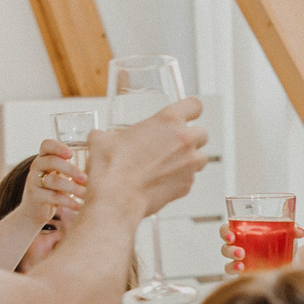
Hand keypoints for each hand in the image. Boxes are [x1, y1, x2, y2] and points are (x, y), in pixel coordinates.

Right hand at [20, 138, 85, 224]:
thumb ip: (72, 169)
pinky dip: (68, 201)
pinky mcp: (34, 196)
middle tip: (86, 179)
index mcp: (44, 158)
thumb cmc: (53, 190)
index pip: (46, 145)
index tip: (72, 154)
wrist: (34, 212)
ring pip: (52, 180)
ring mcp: (33, 181)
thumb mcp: (61, 177)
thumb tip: (100, 165)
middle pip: (52, 161)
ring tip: (85, 194)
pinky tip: (78, 206)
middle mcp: (36, 167)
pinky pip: (52, 196)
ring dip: (72, 187)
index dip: (58, 147)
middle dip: (71, 170)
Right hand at [87, 98, 208, 215]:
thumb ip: (110, 134)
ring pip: (201, 157)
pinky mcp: (187, 185)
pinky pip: (190, 178)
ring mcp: (189, 164)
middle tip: (174, 144)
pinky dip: (181, 179)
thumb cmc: (112, 168)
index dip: (190, 109)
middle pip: (202, 133)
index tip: (187, 113)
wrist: (116, 198)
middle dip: (191, 137)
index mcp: (168, 121)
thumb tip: (101, 137)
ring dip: (190, 158)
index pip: (194, 105)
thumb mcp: (103, 139)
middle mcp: (184, 140)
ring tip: (170, 163)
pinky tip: (163, 181)